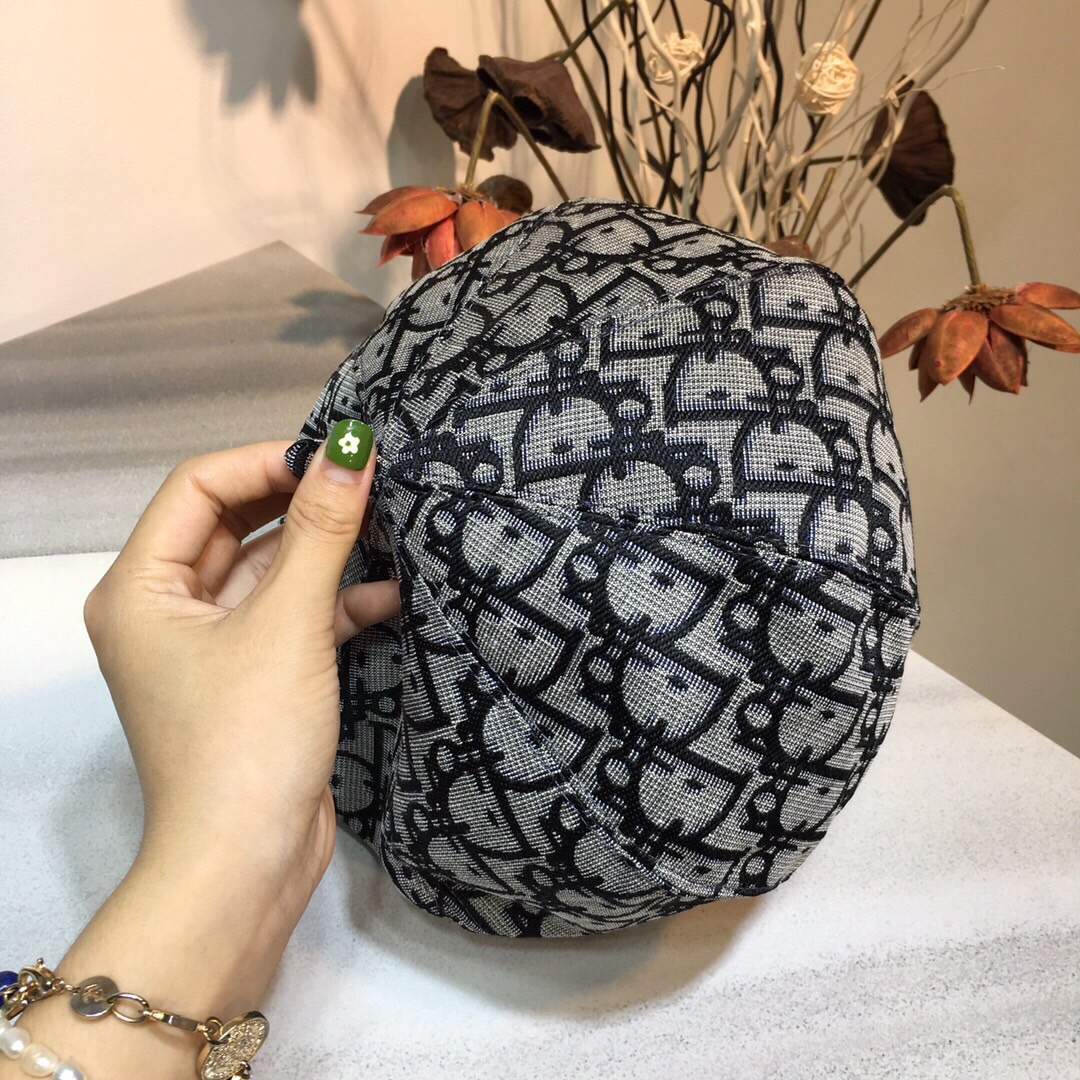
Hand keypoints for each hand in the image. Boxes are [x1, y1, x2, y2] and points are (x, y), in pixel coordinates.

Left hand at [81, 424, 398, 940]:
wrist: (248, 866)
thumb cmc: (247, 742)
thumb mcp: (288, 624)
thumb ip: (321, 532)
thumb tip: (352, 449)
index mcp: (140, 588)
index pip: (199, 487)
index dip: (267, 461)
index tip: (338, 457)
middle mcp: (165, 610)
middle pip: (234, 525)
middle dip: (300, 502)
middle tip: (367, 482)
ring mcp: (209, 647)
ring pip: (268, 572)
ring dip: (324, 554)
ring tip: (389, 528)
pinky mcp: (252, 678)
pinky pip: (289, 618)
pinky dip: (333, 604)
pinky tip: (389, 595)